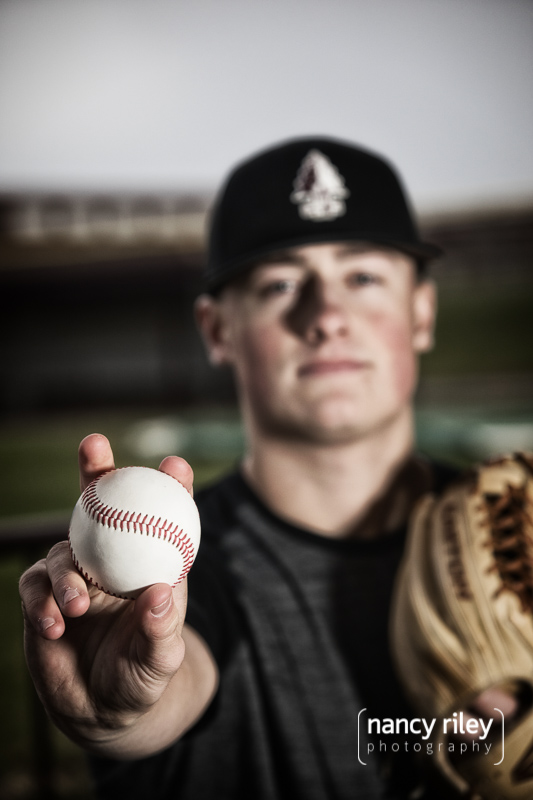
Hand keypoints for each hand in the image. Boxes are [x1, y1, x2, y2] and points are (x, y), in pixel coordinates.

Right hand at [19, 433, 196, 753]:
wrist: (99, 709)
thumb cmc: (141, 677)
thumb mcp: (158, 659)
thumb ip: (161, 630)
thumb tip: (160, 593)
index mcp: (148, 564)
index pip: (160, 516)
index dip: (169, 485)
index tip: (175, 463)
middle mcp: (111, 561)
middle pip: (101, 506)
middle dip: (96, 469)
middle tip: (94, 443)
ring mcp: (74, 575)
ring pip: (63, 551)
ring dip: (67, 574)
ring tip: (77, 608)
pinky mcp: (41, 597)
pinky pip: (34, 587)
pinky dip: (41, 601)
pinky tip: (54, 625)